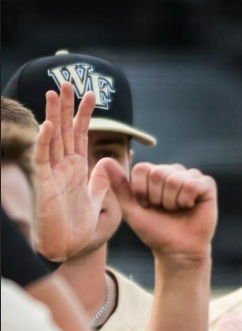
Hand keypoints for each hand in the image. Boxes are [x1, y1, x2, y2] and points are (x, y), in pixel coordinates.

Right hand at [33, 83, 110, 260]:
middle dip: (67, 107)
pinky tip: (50, 126)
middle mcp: (64, 166)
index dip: (85, 115)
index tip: (91, 94)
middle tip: (68, 82)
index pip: (81, 135)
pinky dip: (46, 142)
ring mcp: (53, 173)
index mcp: (77, 168)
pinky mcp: (45, 183)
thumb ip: (100, 181)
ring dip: (54, 116)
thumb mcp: (95, 199)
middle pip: (65, 130)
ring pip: (53, 138)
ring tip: (55, 93)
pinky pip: (44, 159)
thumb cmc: (78, 226)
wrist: (68, 247)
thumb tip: (108, 163)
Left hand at [102, 160, 217, 265]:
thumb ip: (120, 186)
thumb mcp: (132, 210)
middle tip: (165, 210)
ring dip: (173, 201)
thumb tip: (105, 160)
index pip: (143, 169)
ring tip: (177, 210)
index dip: (142, 191)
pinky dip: (187, 200)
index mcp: (155, 175)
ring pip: (175, 178)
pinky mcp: (207, 185)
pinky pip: (192, 184)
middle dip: (158, 197)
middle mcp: (173, 172)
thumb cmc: (155, 231)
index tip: (148, 206)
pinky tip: (191, 207)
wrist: (178, 250)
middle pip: (158, 172)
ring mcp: (191, 177)